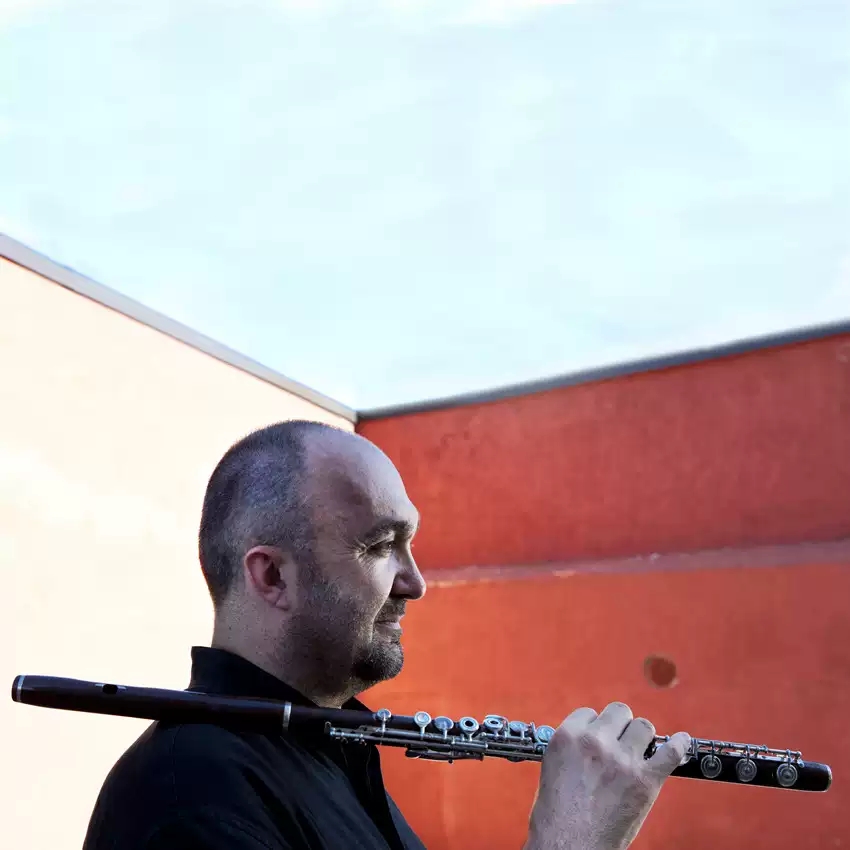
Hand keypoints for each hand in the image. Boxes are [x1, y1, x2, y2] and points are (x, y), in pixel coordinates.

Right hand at [523, 702, 689, 849]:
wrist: (570, 847)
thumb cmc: (557, 815)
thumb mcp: (553, 766)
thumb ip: (574, 747)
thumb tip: (595, 736)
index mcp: (568, 736)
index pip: (589, 713)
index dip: (595, 726)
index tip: (599, 739)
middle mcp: (595, 742)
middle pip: (619, 712)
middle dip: (620, 726)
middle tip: (619, 744)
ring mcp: (622, 760)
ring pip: (643, 727)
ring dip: (641, 738)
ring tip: (638, 752)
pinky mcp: (645, 780)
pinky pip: (671, 752)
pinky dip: (679, 744)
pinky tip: (680, 740)